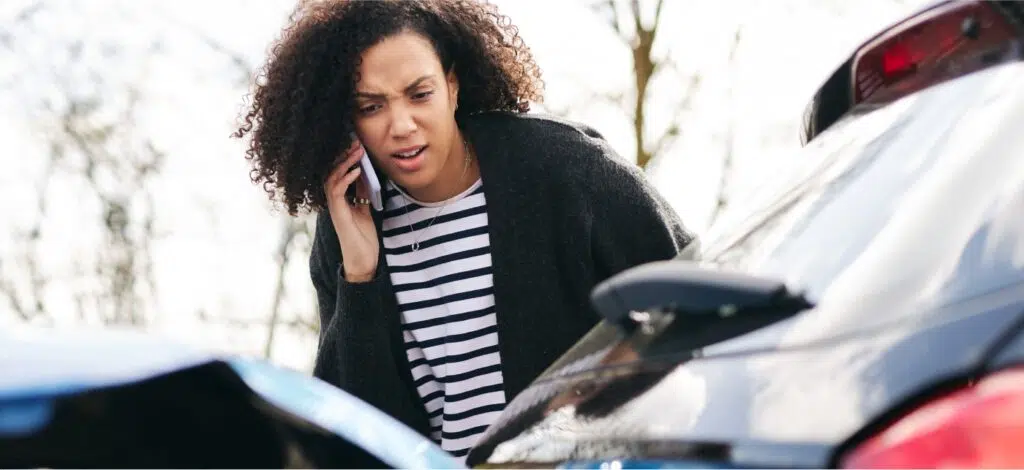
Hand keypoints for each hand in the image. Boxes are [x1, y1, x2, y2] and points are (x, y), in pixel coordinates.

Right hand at [325, 139, 379, 282]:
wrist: (363, 260)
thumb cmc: (364, 237)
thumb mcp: (366, 209)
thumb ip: (363, 192)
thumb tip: (366, 173)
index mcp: (340, 198)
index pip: (339, 172)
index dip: (345, 158)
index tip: (356, 143)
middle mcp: (334, 201)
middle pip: (332, 172)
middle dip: (343, 156)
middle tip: (355, 141)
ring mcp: (335, 207)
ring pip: (332, 178)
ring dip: (344, 164)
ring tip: (356, 152)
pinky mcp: (338, 215)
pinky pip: (336, 193)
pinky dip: (345, 180)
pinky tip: (356, 172)